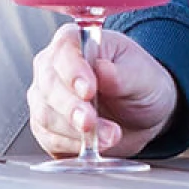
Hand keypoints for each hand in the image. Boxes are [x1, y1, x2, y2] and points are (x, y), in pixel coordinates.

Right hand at [28, 23, 177, 156]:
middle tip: (91, 122)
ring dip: (75, 131)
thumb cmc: (142, 85)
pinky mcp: (47, 127)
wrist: (143, 115)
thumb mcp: (143, 76)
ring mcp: (46, 98)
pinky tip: (93, 146)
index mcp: (78, 42)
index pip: (64, 50)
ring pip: (46, 115)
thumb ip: (122, 74)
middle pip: (49, 85)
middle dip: (72, 108)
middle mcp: (54, 67)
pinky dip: (72, 146)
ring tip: (108, 136)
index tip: (89, 90)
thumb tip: (102, 69)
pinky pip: (49, 139)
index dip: (73, 71)